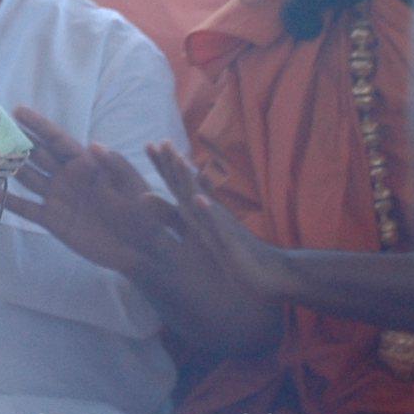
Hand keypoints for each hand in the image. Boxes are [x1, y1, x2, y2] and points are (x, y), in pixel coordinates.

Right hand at [1, 107, 178, 276]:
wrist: (141, 251)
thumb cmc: (143, 216)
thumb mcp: (134, 188)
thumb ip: (116, 167)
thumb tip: (93, 144)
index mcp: (87, 165)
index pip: (58, 140)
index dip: (38, 125)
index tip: (17, 110)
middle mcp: (67, 178)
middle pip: (36, 154)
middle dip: (14, 140)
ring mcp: (58, 199)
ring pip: (26, 178)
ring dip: (7, 167)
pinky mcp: (54, 221)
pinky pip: (27, 208)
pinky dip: (9, 201)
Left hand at [148, 142, 296, 303]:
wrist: (271, 272)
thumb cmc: (231, 249)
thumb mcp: (194, 228)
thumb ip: (169, 214)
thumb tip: (142, 195)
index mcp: (199, 209)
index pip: (179, 183)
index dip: (164, 165)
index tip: (149, 144)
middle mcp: (209, 212)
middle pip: (188, 184)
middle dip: (174, 164)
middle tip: (162, 141)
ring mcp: (220, 225)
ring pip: (201, 199)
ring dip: (189, 180)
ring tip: (177, 160)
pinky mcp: (229, 242)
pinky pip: (217, 226)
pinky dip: (207, 212)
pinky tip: (198, 200)